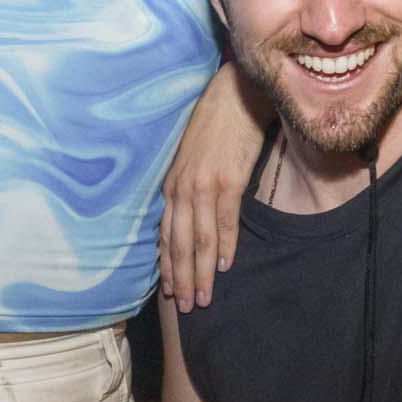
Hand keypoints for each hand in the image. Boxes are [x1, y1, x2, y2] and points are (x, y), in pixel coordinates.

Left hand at [159, 61, 265, 311]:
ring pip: (200, 240)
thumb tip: (194, 217)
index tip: (170, 291)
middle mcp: (183, 189)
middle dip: (181, 278)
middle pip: (179, 244)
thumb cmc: (216, 124)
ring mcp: (205, 186)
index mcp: (172, 185)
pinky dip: (225, 247)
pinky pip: (225, 222)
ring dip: (201, 272)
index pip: (166, 235)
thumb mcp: (192, 158)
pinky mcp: (229, 180)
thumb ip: (189, 187)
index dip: (168, 266)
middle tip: (187, 307)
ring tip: (204, 298)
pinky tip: (225, 267)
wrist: (235, 94)